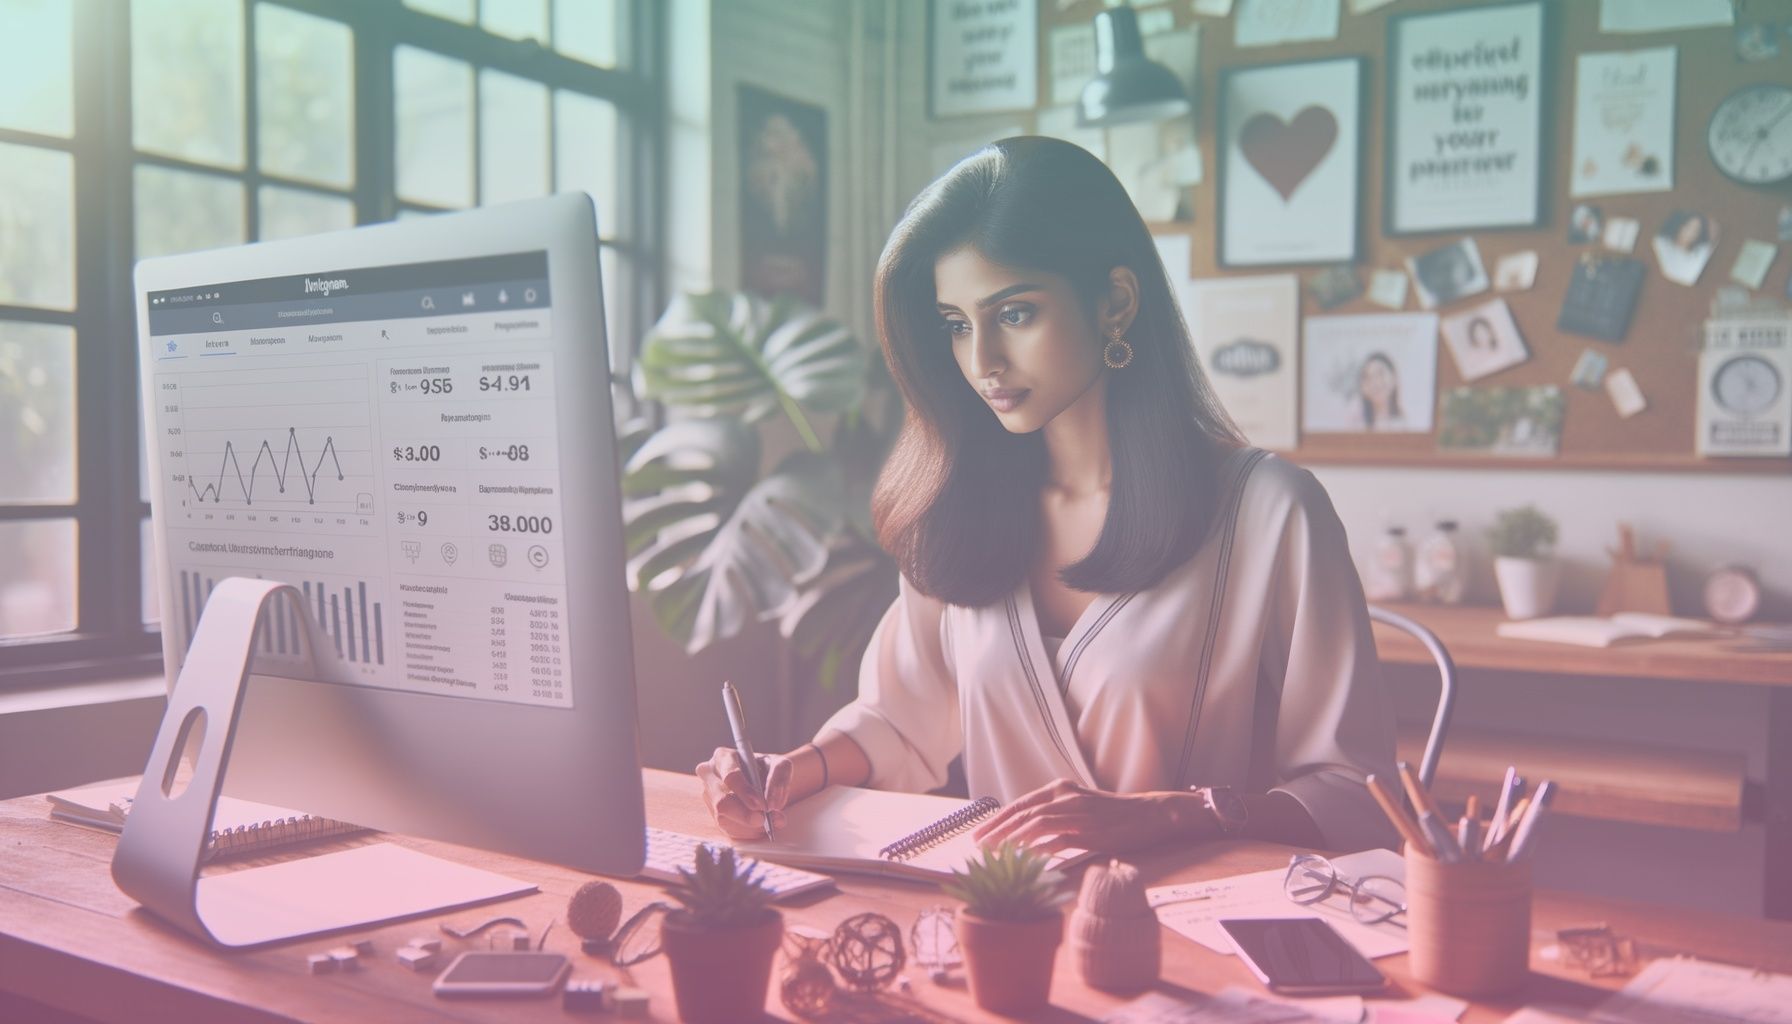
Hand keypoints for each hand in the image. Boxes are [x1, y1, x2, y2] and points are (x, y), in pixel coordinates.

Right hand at [695, 747, 793, 839]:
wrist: (763, 780)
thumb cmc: (768, 769)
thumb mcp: (779, 765)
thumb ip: (779, 777)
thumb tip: (773, 803)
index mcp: (723, 757)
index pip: (730, 776)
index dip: (745, 792)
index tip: (762, 804)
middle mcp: (710, 776)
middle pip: (721, 801)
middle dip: (744, 814)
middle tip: (763, 820)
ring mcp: (709, 797)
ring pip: (723, 817)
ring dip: (748, 825)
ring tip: (768, 824)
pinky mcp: (713, 814)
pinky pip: (727, 828)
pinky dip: (746, 832)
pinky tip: (760, 829)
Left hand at [973, 779, 1204, 854]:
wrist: (1147, 814)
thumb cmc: (1112, 816)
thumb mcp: (1078, 811)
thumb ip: (1053, 822)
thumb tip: (1026, 841)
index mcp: (1059, 790)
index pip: (1020, 805)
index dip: (997, 820)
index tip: (978, 834)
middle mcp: (1064, 797)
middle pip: (1021, 813)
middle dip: (996, 830)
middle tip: (977, 846)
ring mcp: (1075, 812)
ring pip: (1034, 823)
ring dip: (1010, 839)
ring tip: (994, 854)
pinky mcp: (1087, 830)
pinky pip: (1056, 839)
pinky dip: (1037, 848)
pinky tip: (1023, 859)